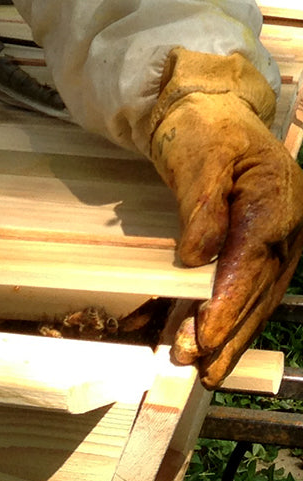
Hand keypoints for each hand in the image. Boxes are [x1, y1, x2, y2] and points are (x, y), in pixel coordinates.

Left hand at [149, 48, 302, 387]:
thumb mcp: (199, 155)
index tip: (205, 336)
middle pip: (257, 288)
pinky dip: (225, 316)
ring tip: (203, 370)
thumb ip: (201, 205)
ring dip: (230, 335)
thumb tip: (196, 257)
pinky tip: (204, 339)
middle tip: (198, 367)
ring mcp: (276, 238)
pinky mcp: (259, 246)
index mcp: (274, 199)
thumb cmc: (204, 128)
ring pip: (254, 296)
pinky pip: (244, 286)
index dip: (229, 303)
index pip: (252, 260)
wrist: (211, 110)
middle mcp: (283, 226)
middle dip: (228, 332)